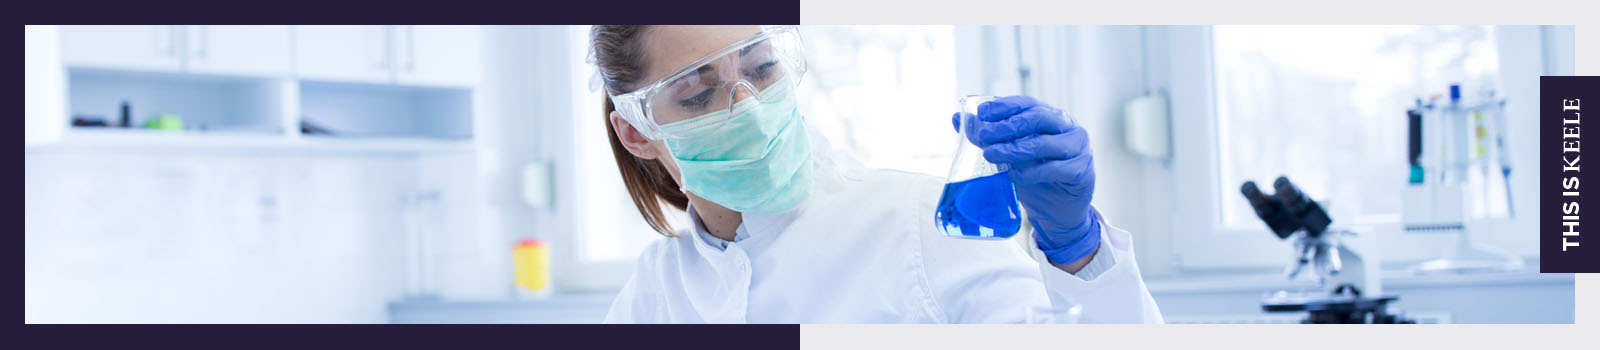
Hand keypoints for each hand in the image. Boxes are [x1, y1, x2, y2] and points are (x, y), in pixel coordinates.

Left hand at [952, 96, 1100, 264]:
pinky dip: (1031, 173)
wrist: (1058, 210)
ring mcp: (1078, 148)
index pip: (1028, 104)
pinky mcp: (1081, 171)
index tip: (982, 113)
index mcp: (1051, 117)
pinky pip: (1055, 169)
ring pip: (1043, 144)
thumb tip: (957, 118)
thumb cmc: (1035, 176)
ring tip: (990, 156)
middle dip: (1007, 126)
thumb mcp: (1011, 155)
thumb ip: (989, 136)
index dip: (1005, 106)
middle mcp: (1068, 128)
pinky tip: (1013, 177)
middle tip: (982, 136)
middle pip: (1037, 118)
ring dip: (1014, 149)